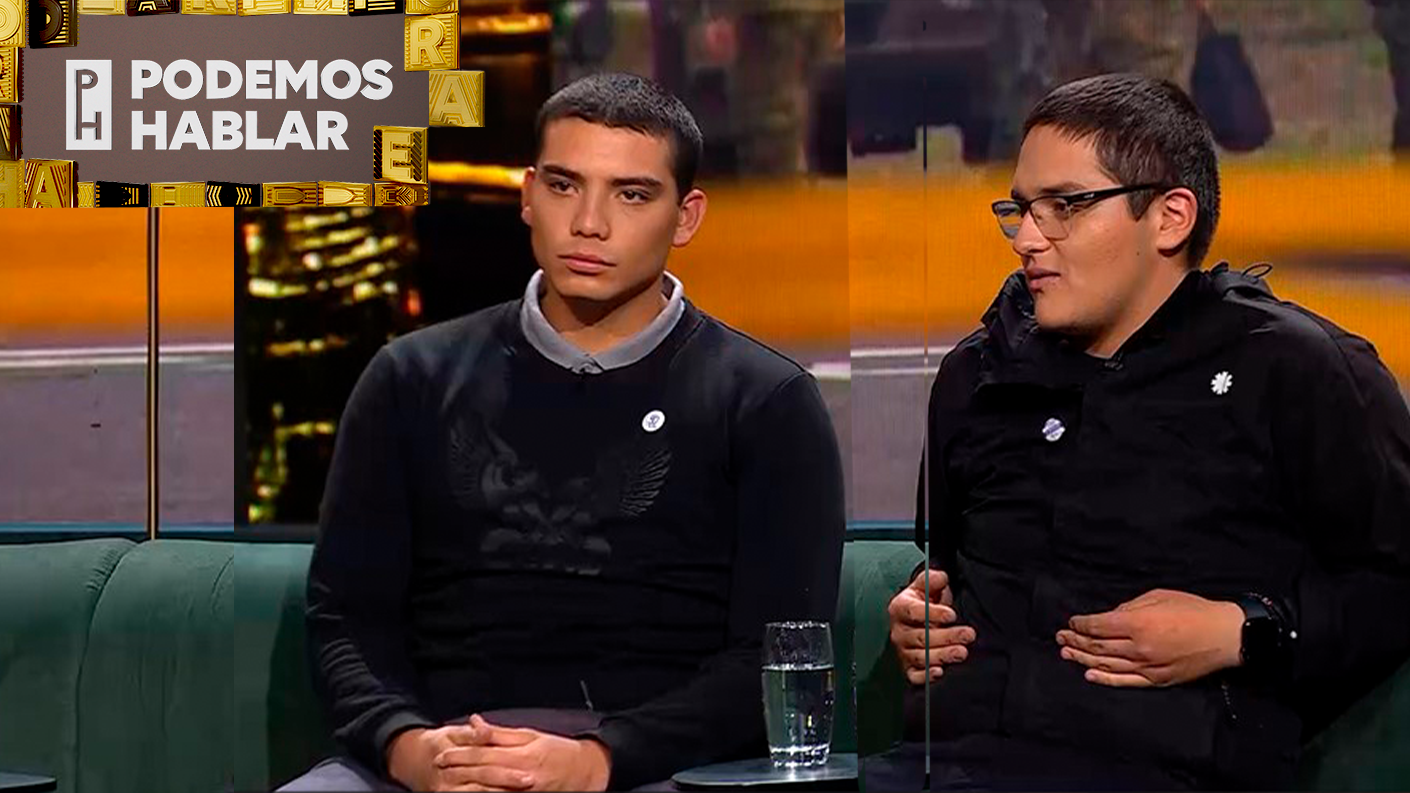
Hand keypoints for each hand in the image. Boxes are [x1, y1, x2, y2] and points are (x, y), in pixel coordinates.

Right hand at [387, 721, 535, 791]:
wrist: (412, 761)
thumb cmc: (440, 744)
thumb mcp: (453, 733)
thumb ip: (472, 733)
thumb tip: (485, 729)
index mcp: (452, 754)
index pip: (483, 759)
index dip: (505, 766)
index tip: (527, 770)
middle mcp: (449, 775)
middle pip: (482, 779)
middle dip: (507, 782)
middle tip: (530, 782)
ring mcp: (448, 790)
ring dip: (499, 792)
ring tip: (522, 792)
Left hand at [432, 714, 611, 791]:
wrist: (584, 772)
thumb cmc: (557, 751)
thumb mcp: (530, 735)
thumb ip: (500, 733)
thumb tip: (476, 722)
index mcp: (521, 754)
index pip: (483, 752)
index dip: (460, 754)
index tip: (442, 753)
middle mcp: (519, 774)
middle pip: (481, 771)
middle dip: (457, 769)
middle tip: (437, 765)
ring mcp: (522, 791)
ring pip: (487, 789)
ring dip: (465, 785)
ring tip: (446, 782)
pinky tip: (470, 792)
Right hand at [887, 567, 976, 684]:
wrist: (916, 618)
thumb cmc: (922, 601)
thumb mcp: (925, 584)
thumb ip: (932, 579)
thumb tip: (942, 578)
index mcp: (900, 608)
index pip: (914, 612)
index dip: (933, 614)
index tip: (952, 615)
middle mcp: (898, 631)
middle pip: (921, 637)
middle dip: (947, 636)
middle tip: (968, 635)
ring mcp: (903, 651)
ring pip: (921, 656)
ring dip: (943, 656)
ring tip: (962, 652)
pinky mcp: (908, 667)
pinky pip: (914, 675)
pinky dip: (926, 676)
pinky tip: (940, 672)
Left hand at [1057, 588, 1243, 688]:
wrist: (1225, 635)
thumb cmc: (1193, 610)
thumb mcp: (1158, 597)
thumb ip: (1130, 607)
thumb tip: (1110, 616)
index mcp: (1137, 622)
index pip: (1098, 626)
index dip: (1081, 625)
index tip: (1071, 623)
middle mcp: (1138, 647)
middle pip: (1098, 647)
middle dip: (1075, 642)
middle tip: (1060, 638)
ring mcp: (1147, 666)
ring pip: (1107, 665)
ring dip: (1083, 659)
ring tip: (1066, 654)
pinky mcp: (1157, 679)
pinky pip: (1125, 682)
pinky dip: (1105, 679)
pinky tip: (1089, 675)